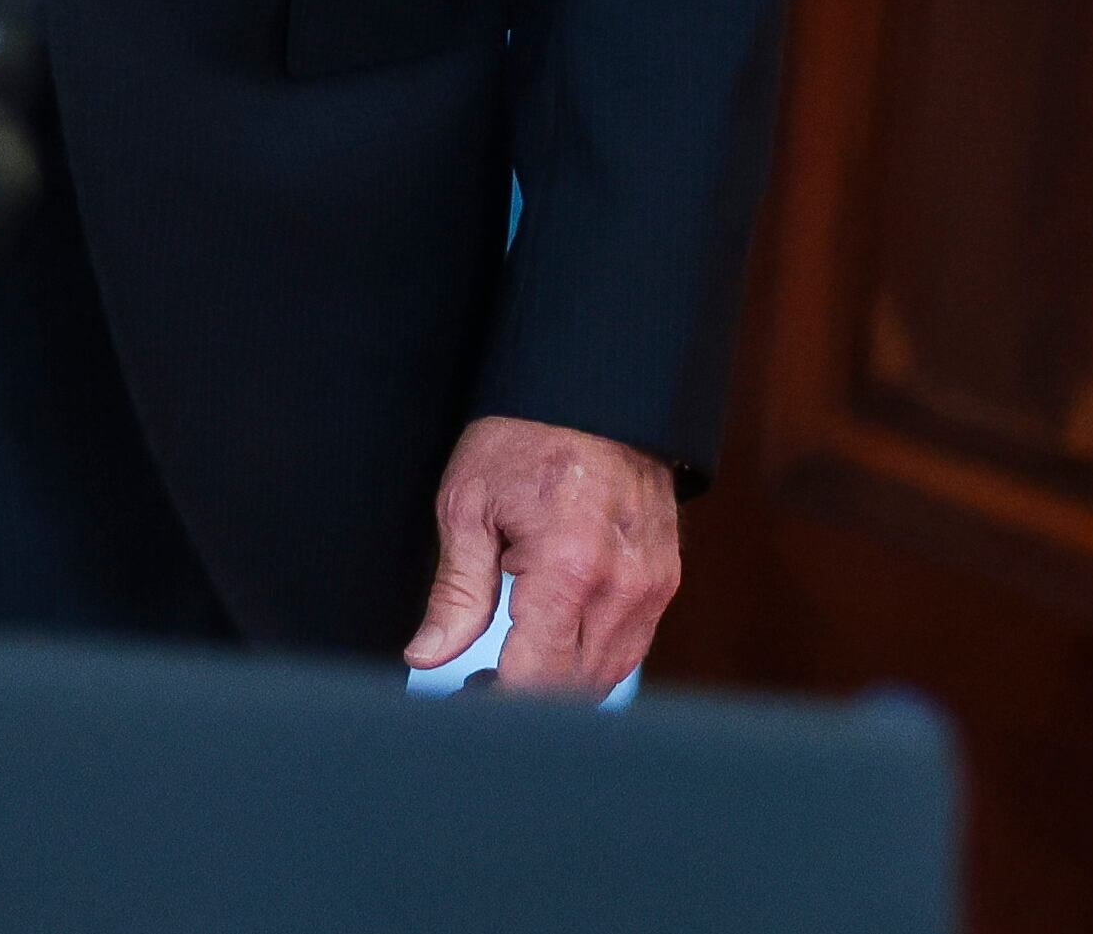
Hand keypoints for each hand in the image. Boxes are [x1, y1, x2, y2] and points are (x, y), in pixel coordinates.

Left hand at [403, 415, 680, 696]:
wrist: (594, 391)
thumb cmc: (524, 439)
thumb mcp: (468, 505)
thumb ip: (455, 592)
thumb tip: (427, 655)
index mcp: (569, 568)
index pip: (536, 677)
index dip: (495, 700)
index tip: (464, 698)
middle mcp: (622, 585)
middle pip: (573, 686)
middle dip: (524, 696)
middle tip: (478, 683)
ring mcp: (652, 586)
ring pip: (606, 675)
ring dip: (560, 682)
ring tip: (512, 663)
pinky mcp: (664, 581)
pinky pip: (630, 646)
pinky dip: (591, 657)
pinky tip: (554, 641)